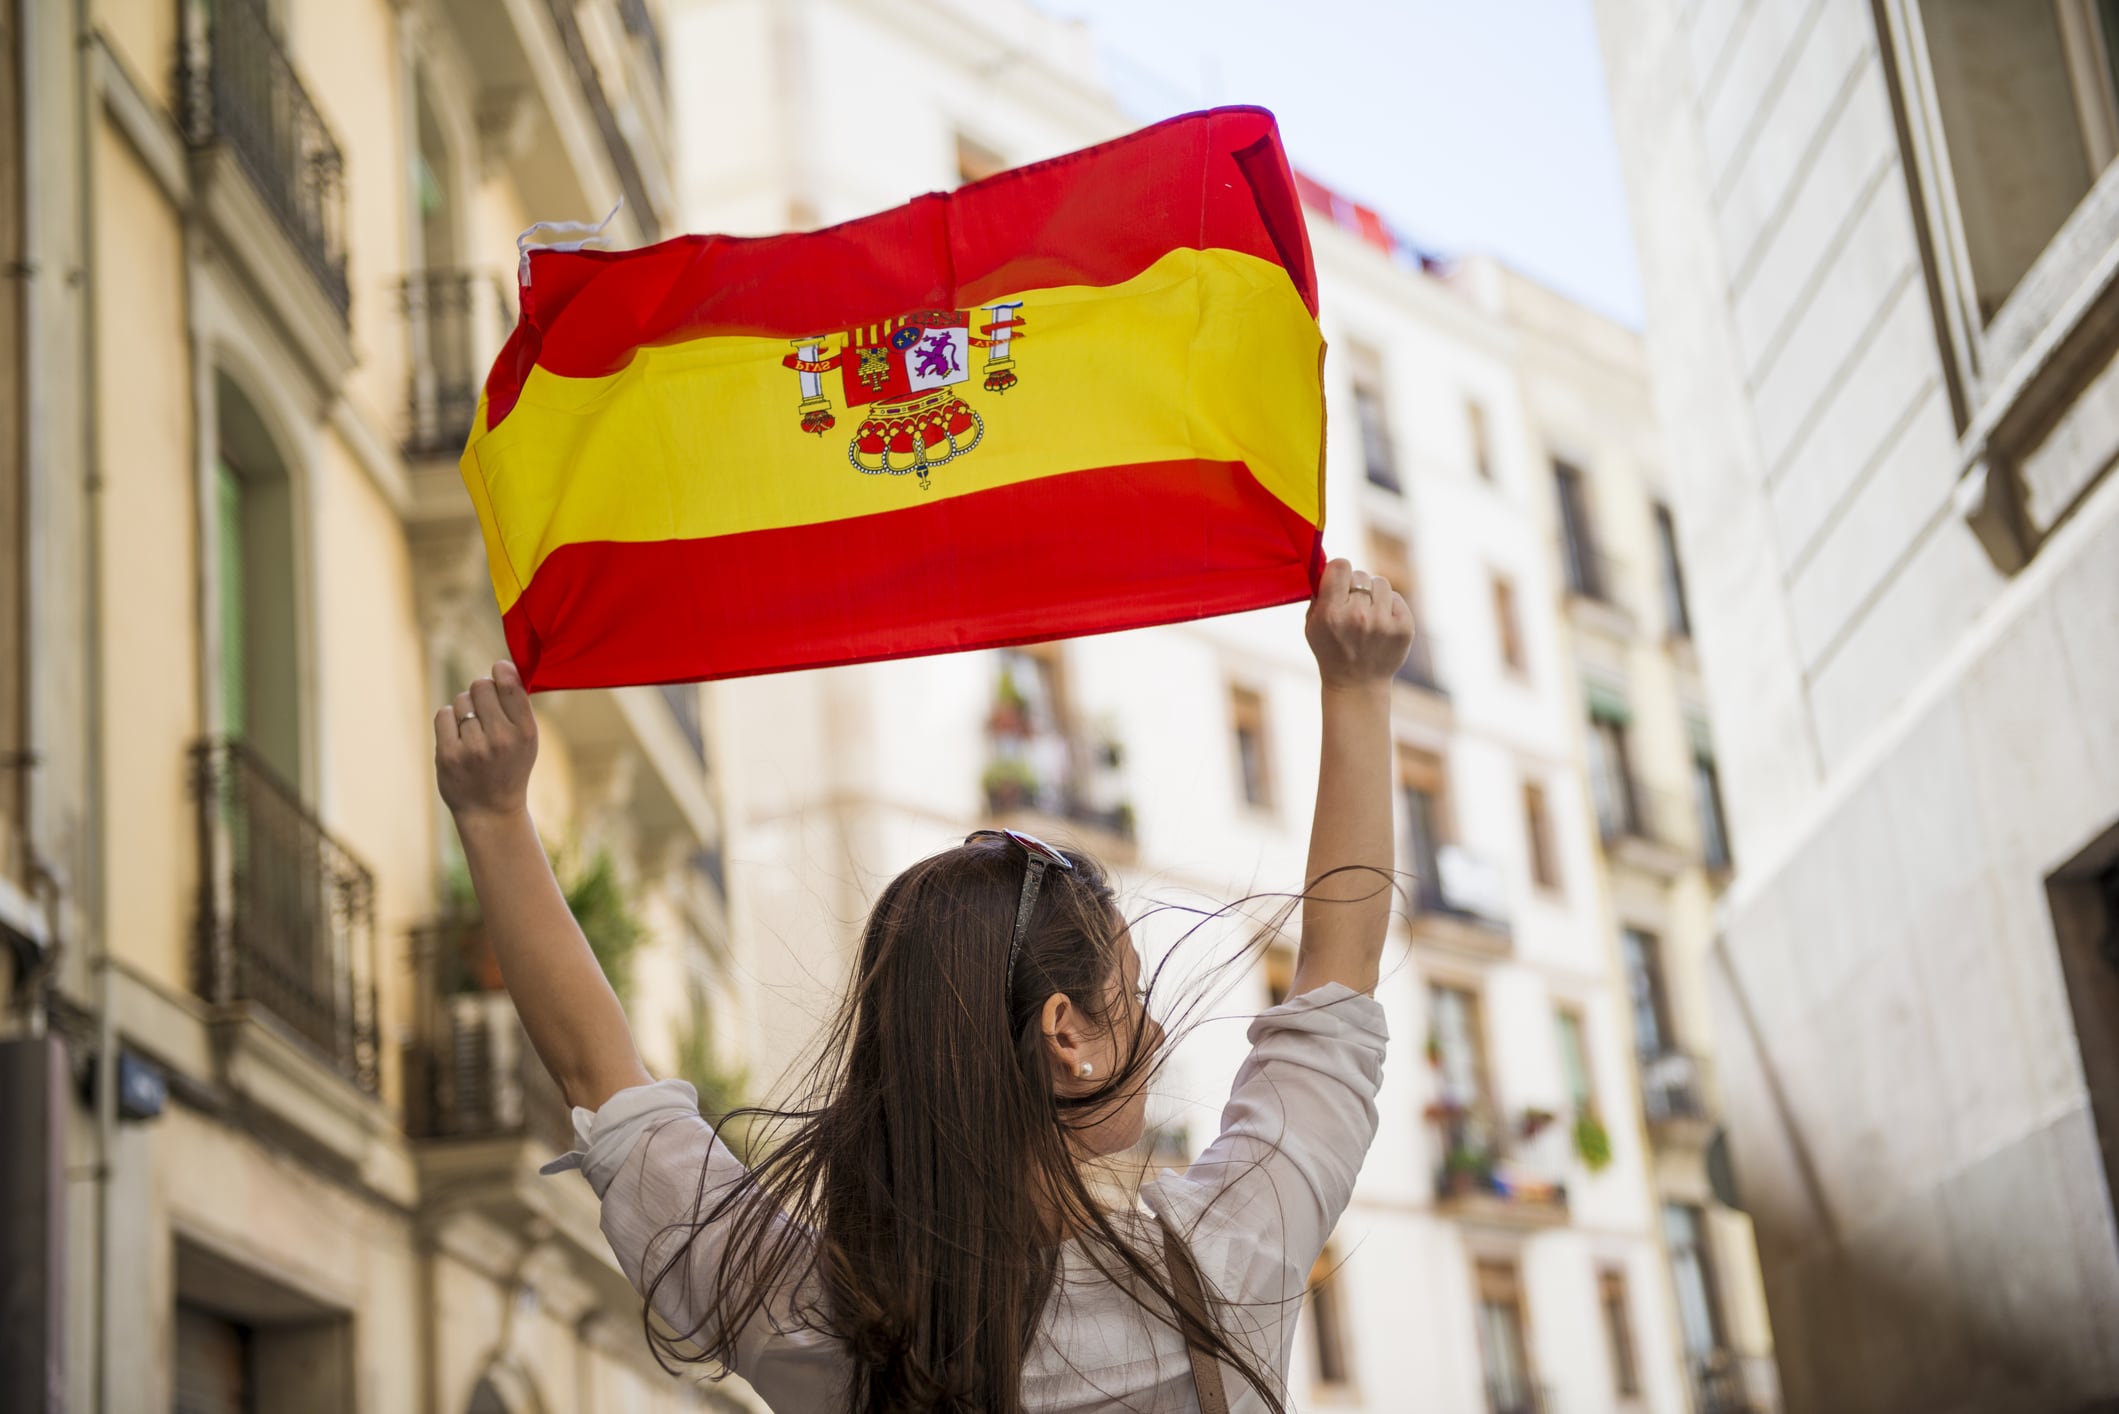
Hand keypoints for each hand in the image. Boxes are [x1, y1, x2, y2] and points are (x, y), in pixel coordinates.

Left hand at [435, 660, 537, 819]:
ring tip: (473, 730)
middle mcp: (501, 739)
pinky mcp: (449, 755)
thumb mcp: (527, 739)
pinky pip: (444, 714)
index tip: (499, 672)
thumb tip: (502, 667)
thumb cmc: (510, 766)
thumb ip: (518, 706)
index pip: (510, 684)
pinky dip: (449, 720)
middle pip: (481, 685)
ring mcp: (473, 748)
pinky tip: (458, 736)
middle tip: (485, 708)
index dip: (501, 671)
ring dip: (465, 709)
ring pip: (461, 700)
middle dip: (481, 691)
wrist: (491, 810)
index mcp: (525, 732)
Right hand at [1305, 558, 1415, 689]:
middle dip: (1356, 587)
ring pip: (1381, 583)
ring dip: (1373, 594)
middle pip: (1361, 574)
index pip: (1341, 565)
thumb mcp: (1312, 625)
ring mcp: (1383, 623)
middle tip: (1352, 607)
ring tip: (1368, 614)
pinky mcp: (1404, 627)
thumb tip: (1328, 565)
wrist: (1356, 684)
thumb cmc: (1330, 650)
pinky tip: (1381, 625)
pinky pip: (1396, 597)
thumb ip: (1318, 594)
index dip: (1339, 571)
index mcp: (1331, 614)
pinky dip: (1389, 607)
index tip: (1339, 581)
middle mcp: (1358, 616)